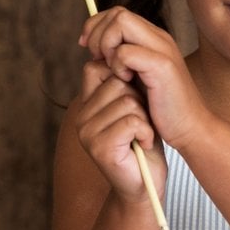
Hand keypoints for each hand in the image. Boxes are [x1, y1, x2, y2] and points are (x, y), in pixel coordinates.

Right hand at [75, 57, 166, 204]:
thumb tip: (123, 46)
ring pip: (127, 100)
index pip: (96, 66)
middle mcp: (82, 116)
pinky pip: (133, 121)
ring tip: (141, 135)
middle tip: (140, 123)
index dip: (122, 73)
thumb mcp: (134, 104)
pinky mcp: (100, 147)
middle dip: (139, 99)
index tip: (136, 96)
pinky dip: (147, 132)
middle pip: (117, 81)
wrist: (147, 183)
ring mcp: (87, 133)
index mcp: (86, 103)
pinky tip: (143, 144)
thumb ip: (122, 81)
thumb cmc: (144, 141)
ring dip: (145, 118)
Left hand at [79, 7, 209, 149]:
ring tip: (113, 69)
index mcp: (153, 39)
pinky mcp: (162, 66)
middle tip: (98, 59)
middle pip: (118, 13)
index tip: (87, 48)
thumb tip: (92, 47)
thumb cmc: (162, 109)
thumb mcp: (138, 78)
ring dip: (107, 45)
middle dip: (98, 34)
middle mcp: (159, 38)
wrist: (190, 128)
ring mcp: (162, 49)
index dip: (96, 26)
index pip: (117, 13)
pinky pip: (126, 52)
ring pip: (121, 23)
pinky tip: (126, 81)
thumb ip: (120, 60)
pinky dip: (118, 65)